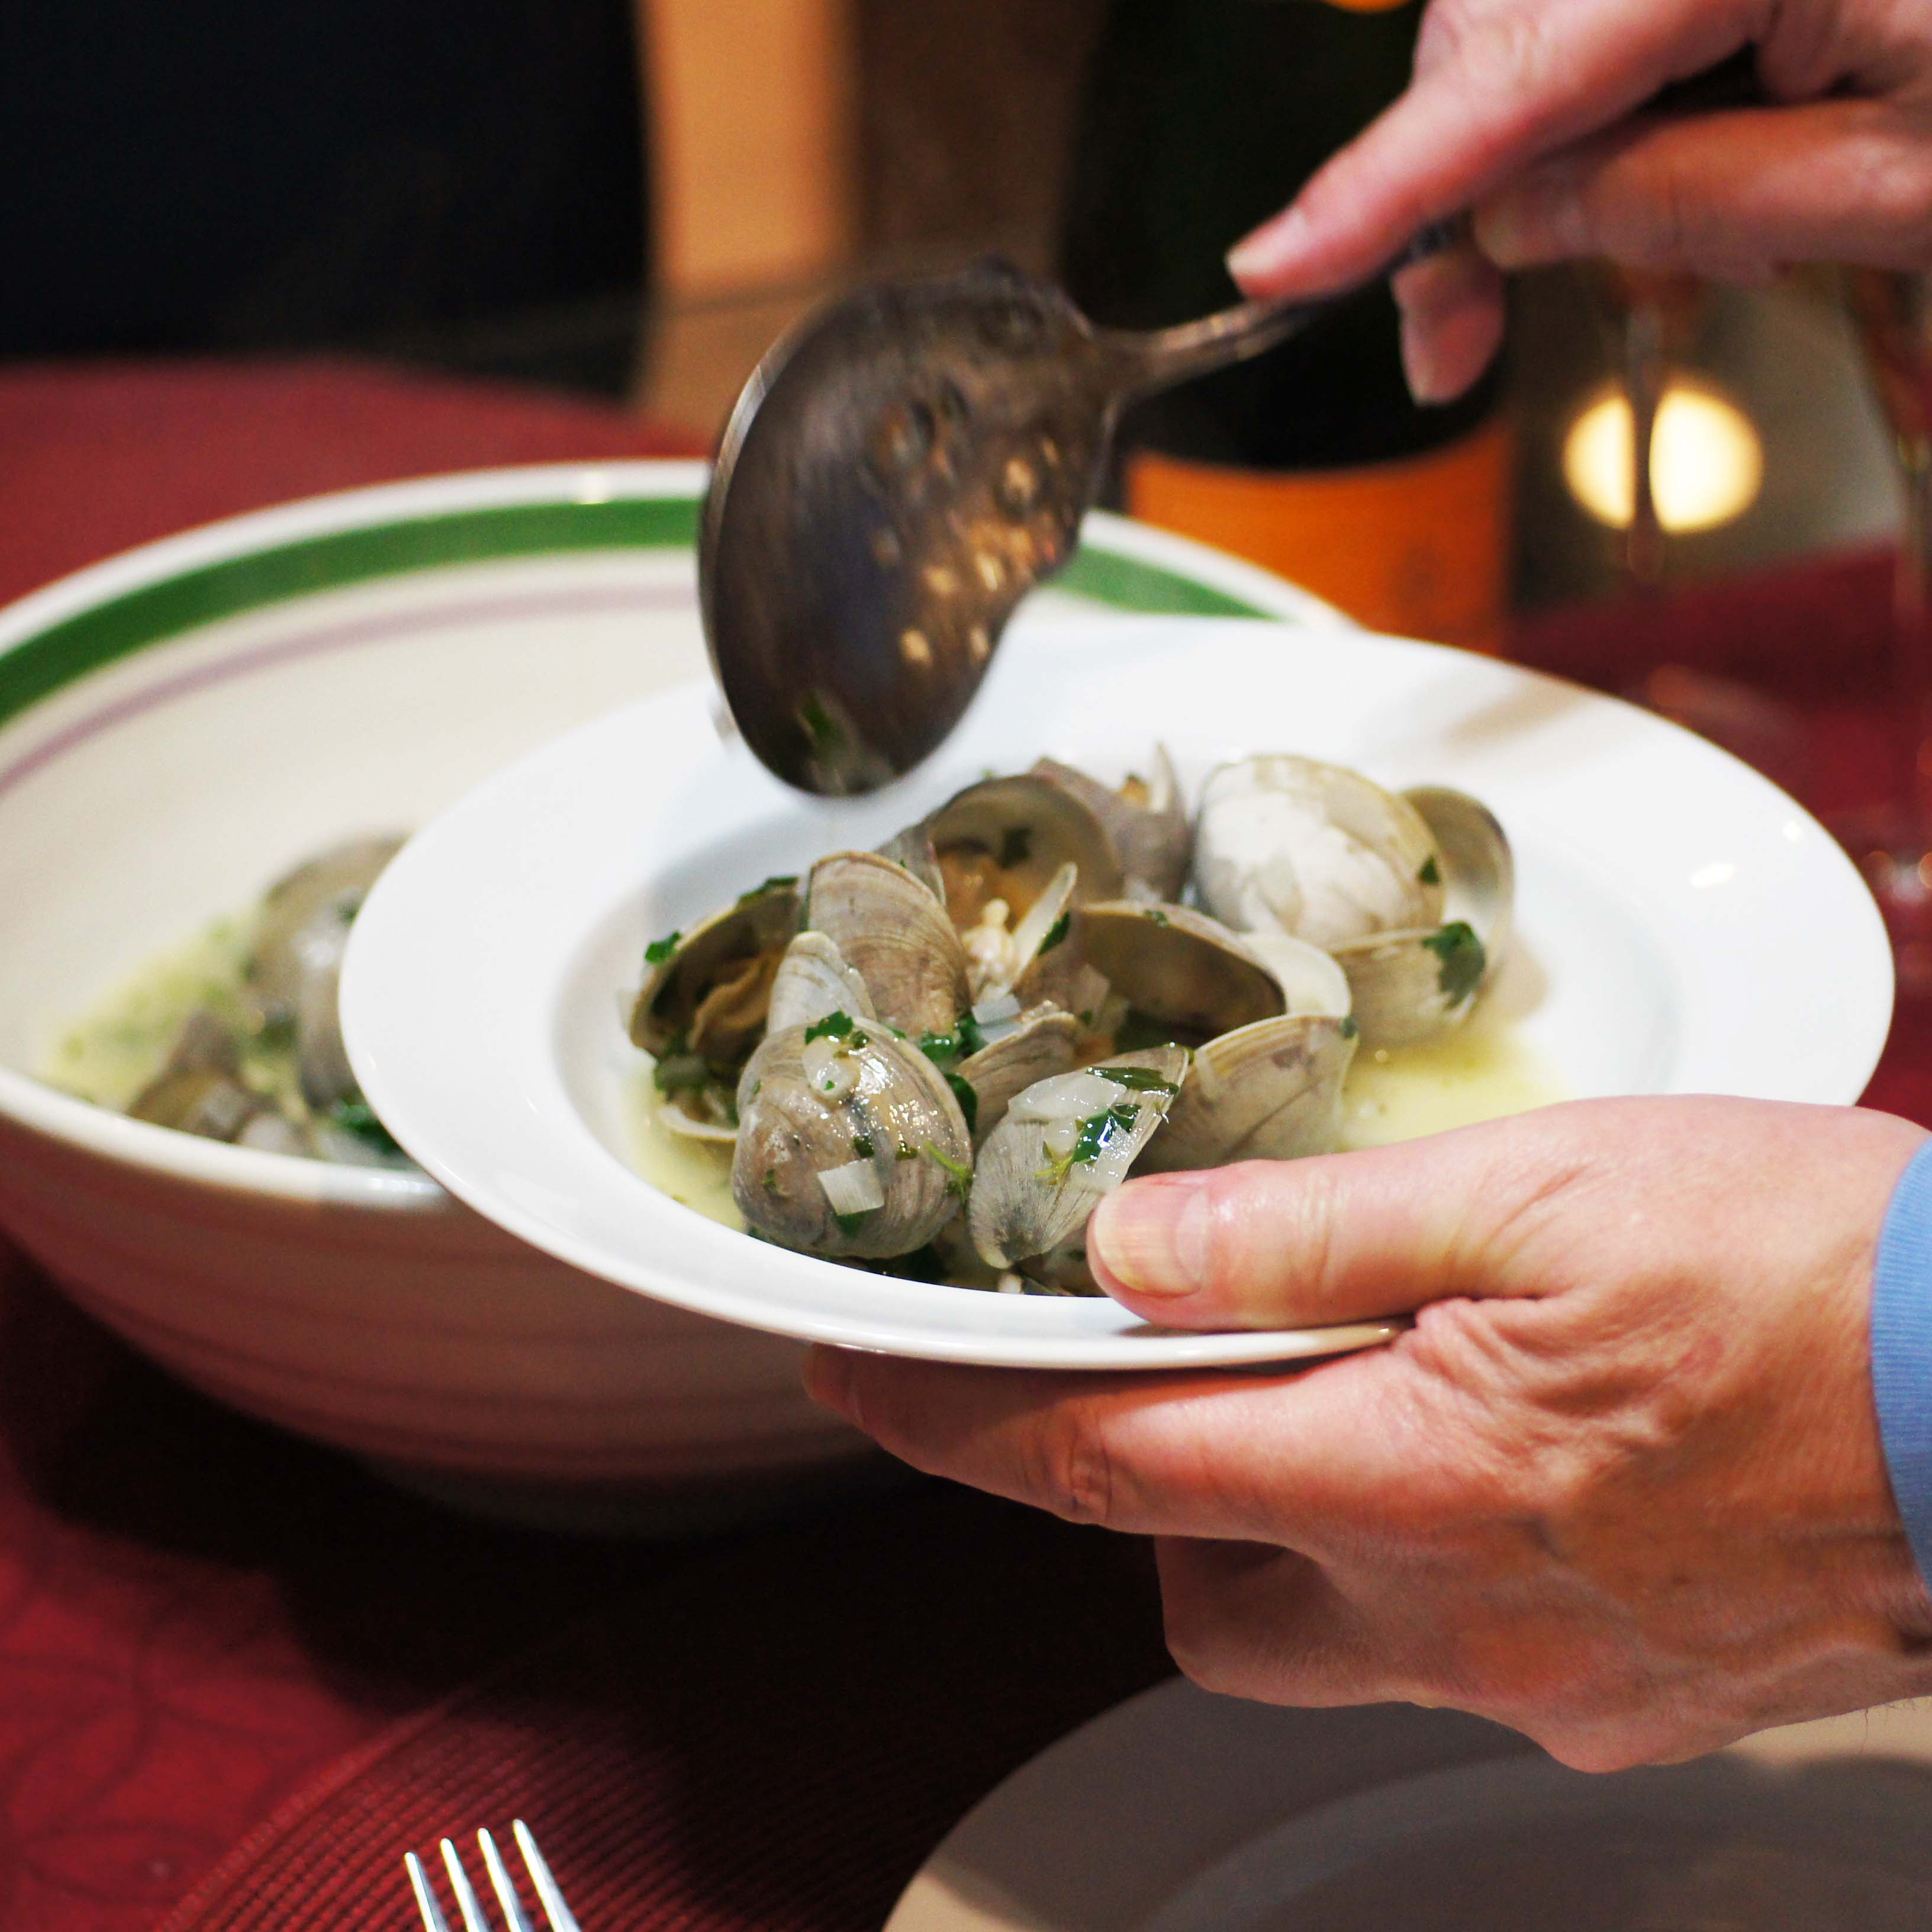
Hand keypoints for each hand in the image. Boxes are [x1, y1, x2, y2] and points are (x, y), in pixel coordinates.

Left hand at [805, 1098, 1931, 1769]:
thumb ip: (1306, 1231)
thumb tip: (1129, 1249)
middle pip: (1189, 1577)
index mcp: (1404, 1470)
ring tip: (1354, 1390)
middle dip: (1143, 1480)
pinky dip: (1409, 1550)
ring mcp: (1538, 1670)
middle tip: (1187, 1360)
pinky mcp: (1618, 1693)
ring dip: (1280, 1517)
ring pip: (1310, 1625)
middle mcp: (1450, 1608)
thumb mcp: (1534, 1189)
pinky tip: (1491, 1452)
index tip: (852, 1381)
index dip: (947, 1418)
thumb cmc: (1816, 1271)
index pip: (1093, 1459)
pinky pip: (1441, 1644)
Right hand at [1224, 0, 1931, 400]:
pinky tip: (1659, 183)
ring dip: (1533, 149)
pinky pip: (1636, 13)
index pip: (1534, 56)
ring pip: (1558, 15)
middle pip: (1518, 12)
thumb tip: (1502, 212)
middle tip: (1437, 341)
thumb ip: (1683, 195)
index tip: (1280, 257)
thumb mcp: (1912, 191)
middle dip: (1453, 173)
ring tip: (1573, 273)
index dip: (1394, 171)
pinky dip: (1616, 101)